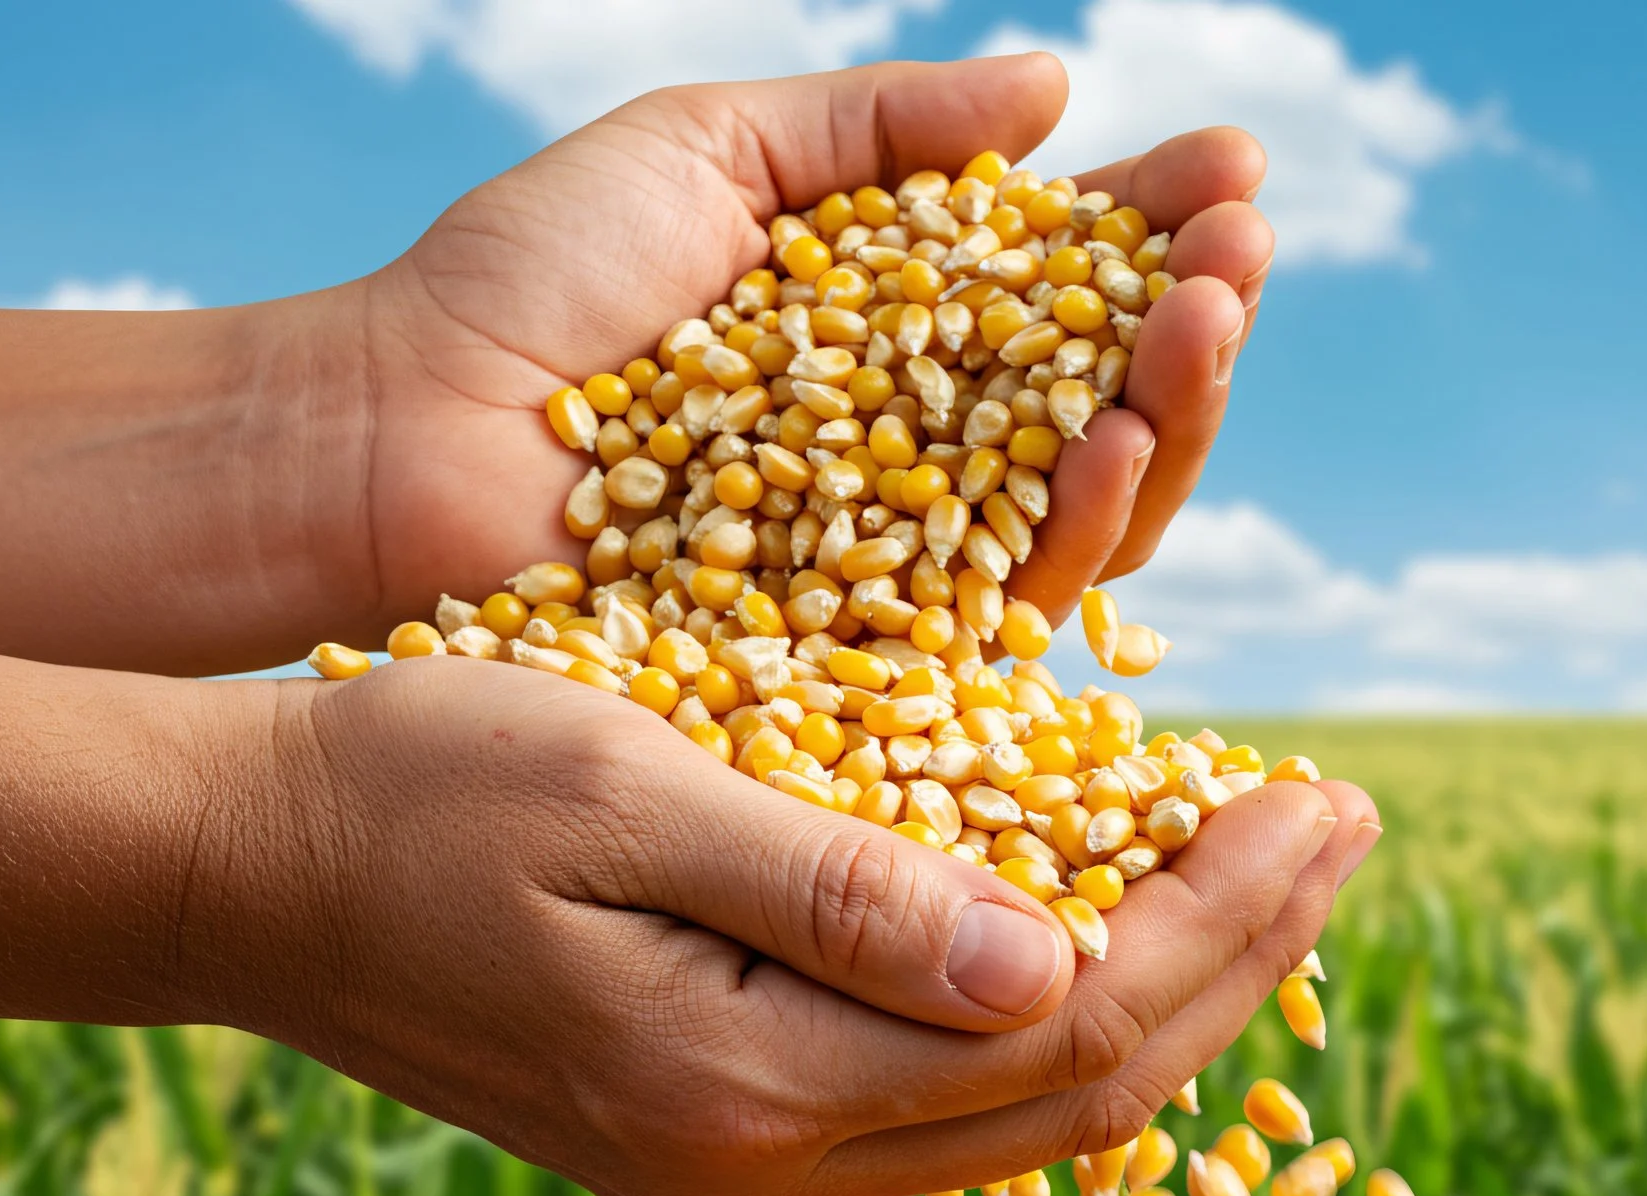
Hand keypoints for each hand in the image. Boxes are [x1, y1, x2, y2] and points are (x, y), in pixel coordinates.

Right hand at [189, 659, 1373, 1195]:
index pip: (1064, 1025)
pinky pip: (951, 1096)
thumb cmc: (421, 792)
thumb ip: (845, 891)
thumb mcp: (633, 792)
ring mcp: (750, 1170)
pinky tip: (1127, 925)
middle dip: (1237, 955)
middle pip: (1079, 1088)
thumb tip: (1056, 955)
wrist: (260, 873)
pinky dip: (1064, 1009)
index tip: (1316, 799)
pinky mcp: (733, 1132)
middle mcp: (767, 1166)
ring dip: (1172, 986)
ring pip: (1027, 1106)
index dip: (1217, 919)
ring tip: (1278, 868)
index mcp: (750, 1086)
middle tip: (1344, 823)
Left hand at [361, 51, 1271, 637]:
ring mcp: (910, 560)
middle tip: (1243, 243)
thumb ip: (879, 127)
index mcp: (897, 335)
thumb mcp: (712, 153)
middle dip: (1194, 317)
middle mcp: (925, 453)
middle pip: (1108, 396)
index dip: (1153, 232)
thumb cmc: (530, 286)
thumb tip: (1054, 90)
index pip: (1062, 286)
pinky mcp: (883, 654)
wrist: (404, 431)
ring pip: (1095, 502)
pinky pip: (1014, 598)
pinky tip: (1114, 434)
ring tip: (1207, 315)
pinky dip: (1080, 520)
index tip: (1236, 166)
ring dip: (1171, 408)